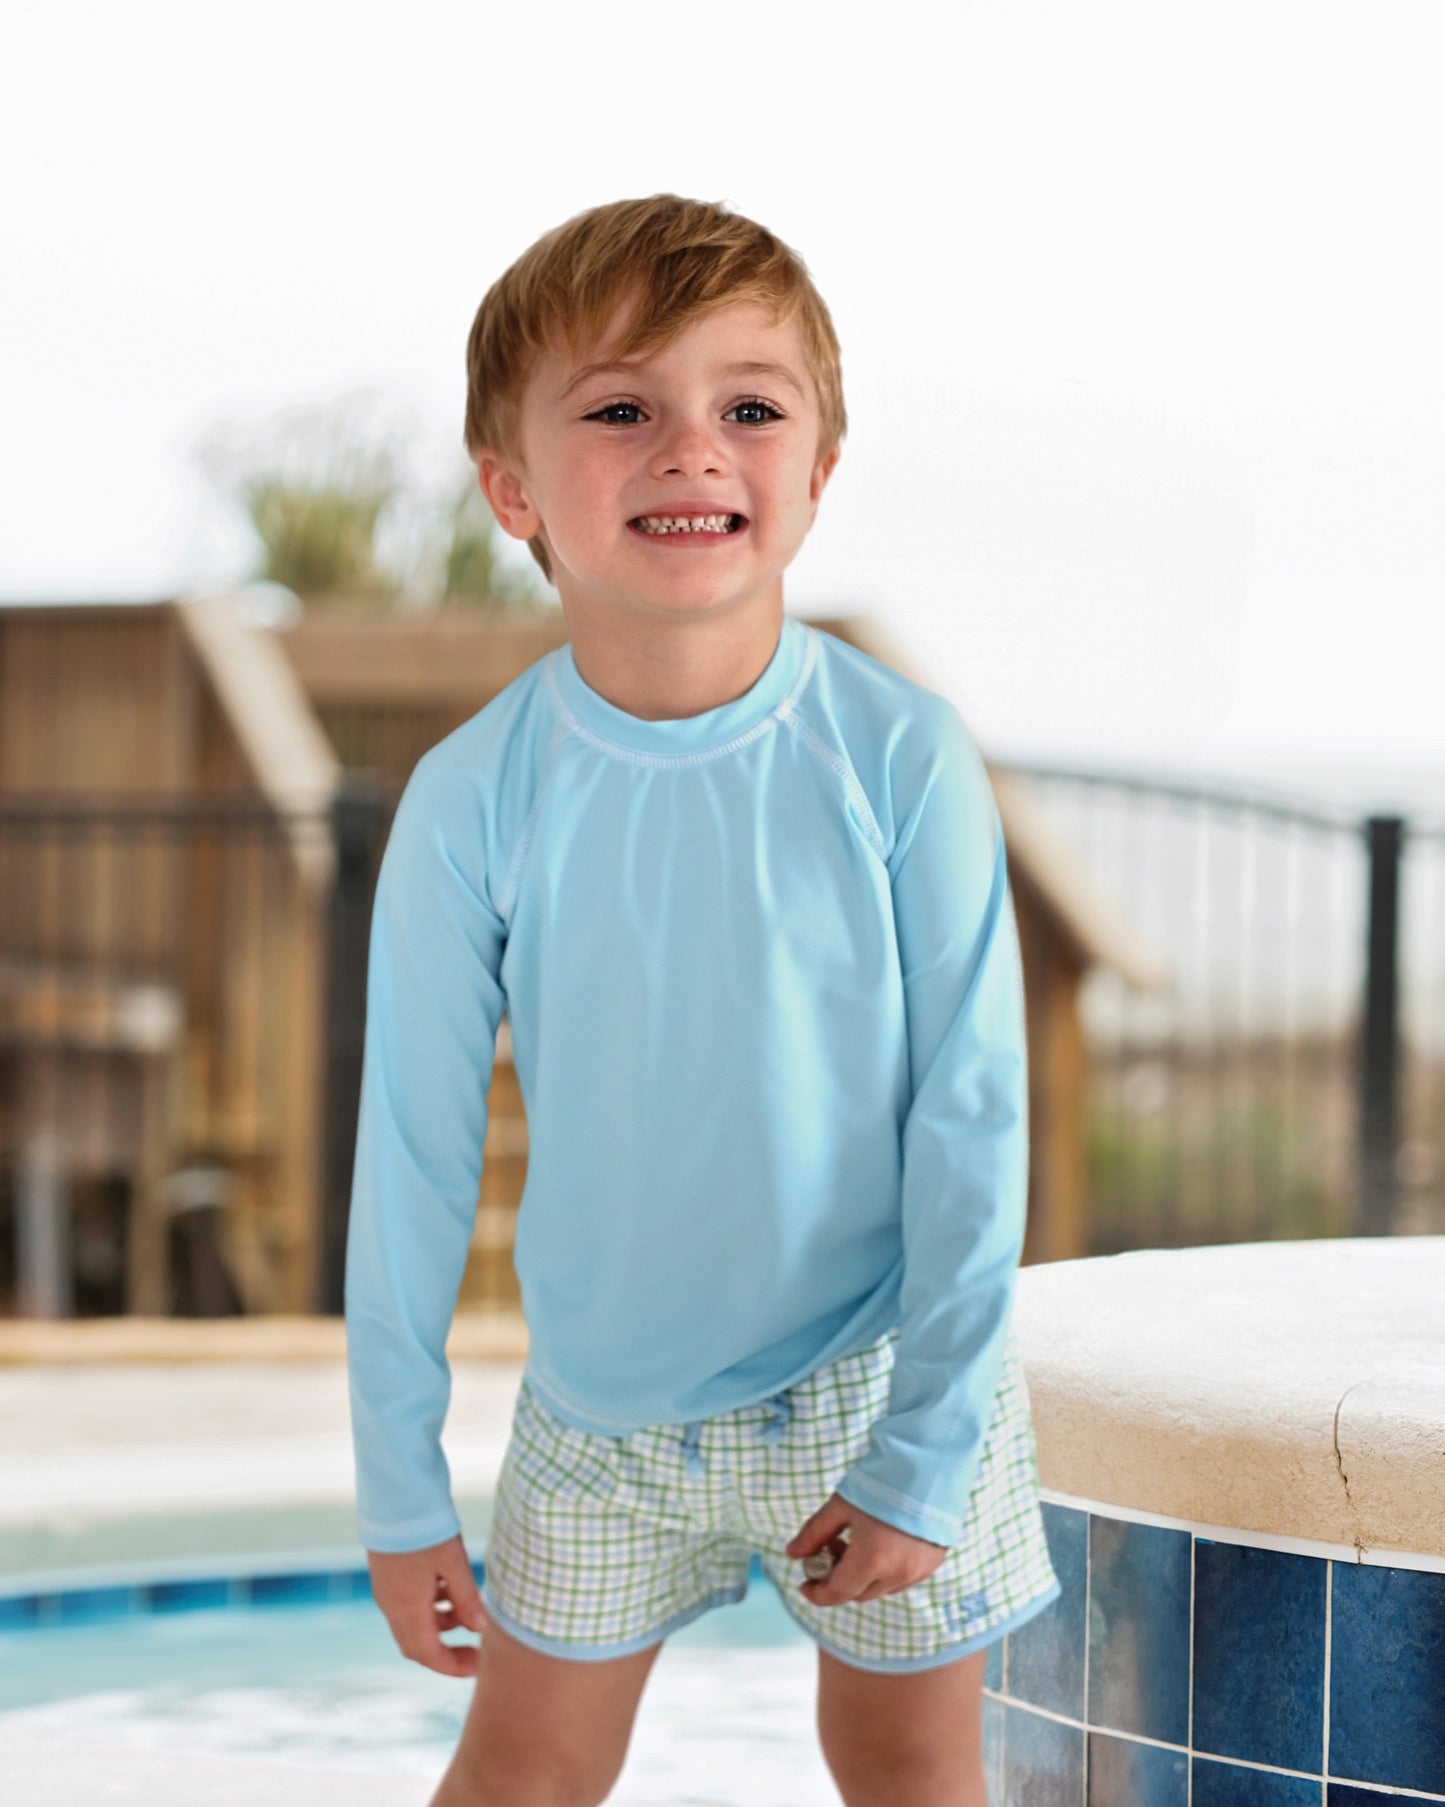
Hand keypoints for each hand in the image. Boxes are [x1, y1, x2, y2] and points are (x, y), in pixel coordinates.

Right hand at [367, 1533, 489, 1676]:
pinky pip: (407, 1606)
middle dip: (445, 1652)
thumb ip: (466, 1598)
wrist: (394, 1495)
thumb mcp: (453, 1563)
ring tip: (468, 1611)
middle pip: (416, 1645)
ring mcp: (386, 1590)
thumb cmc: (426, 1528)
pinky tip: (449, 1589)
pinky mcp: (386, 1575)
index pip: (428, 1655)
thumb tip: (481, 1629)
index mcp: (406, 1608)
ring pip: (412, 1624)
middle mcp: (391, 1605)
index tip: (478, 1667)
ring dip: (440, 1626)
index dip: (452, 1666)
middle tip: (475, 1650)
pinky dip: (430, 1608)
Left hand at [785, 1492, 948, 1606]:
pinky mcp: (931, 1564)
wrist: (928, 1466)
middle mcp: (897, 1575)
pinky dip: (883, 1571)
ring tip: (854, 1541)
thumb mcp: (840, 1506)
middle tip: (829, 1549)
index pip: (838, 1593)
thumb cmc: (881, 1482)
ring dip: (861, 1576)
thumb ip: (814, 1533)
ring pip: (880, 1589)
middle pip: (858, 1593)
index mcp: (871, 1561)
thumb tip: (792, 1553)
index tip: (804, 1584)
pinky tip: (878, 1543)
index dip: (817, 1593)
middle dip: (838, 1579)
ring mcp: (917, 1572)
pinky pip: (900, 1580)